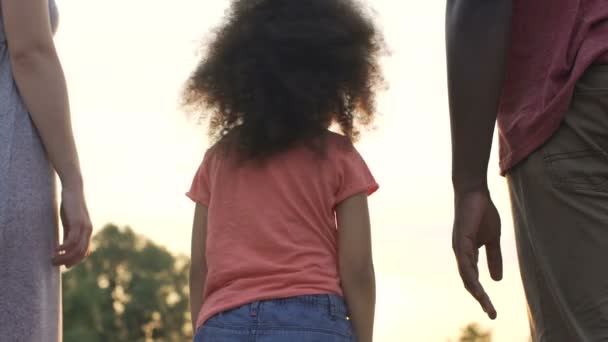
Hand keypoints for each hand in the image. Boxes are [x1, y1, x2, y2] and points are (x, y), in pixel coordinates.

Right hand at [53, 186, 92, 267]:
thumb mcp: (69, 222)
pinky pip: (72, 240)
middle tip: (55, 264)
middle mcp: (88, 231)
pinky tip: (55, 250)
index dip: (75, 261)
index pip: (84, 252)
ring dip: (64, 257)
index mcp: (87, 232)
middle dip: (68, 261)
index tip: (64, 266)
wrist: (73, 189)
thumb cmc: (69, 206)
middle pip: (81, 253)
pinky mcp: (77, 223)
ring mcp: (84, 227)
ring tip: (53, 259)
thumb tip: (64, 247)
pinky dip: (64, 248)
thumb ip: (69, 233)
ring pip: (76, 249)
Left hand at [452, 190, 502, 318]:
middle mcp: (461, 254)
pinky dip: (470, 273)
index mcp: (468, 255)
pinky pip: (465, 261)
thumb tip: (496, 280)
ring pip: (466, 275)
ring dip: (476, 290)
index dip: (482, 295)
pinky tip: (476, 283)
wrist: (474, 193)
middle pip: (469, 282)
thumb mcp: (492, 240)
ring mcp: (459, 248)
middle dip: (480, 298)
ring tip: (486, 303)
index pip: (474, 280)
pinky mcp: (461, 240)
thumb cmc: (482, 214)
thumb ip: (494, 258)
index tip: (492, 310)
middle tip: (491, 313)